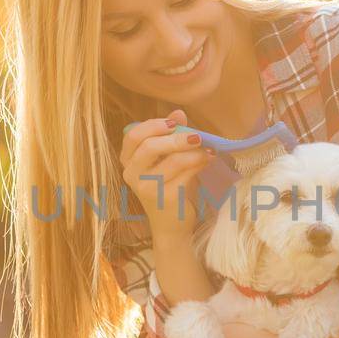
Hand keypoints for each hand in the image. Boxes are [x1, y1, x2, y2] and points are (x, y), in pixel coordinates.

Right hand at [120, 108, 214, 237]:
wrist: (171, 225)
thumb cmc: (169, 186)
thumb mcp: (167, 159)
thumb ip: (170, 135)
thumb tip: (179, 112)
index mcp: (128, 161)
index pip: (132, 136)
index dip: (153, 125)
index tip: (174, 122)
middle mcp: (132, 175)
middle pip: (149, 146)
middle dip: (176, 138)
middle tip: (197, 136)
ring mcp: (147, 188)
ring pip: (172, 161)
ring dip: (194, 152)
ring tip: (208, 149)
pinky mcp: (165, 198)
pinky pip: (185, 174)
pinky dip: (200, 163)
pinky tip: (209, 159)